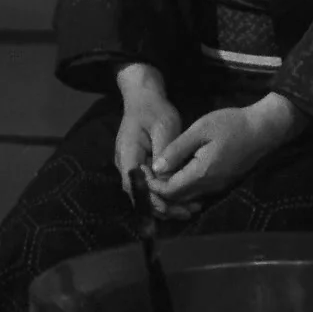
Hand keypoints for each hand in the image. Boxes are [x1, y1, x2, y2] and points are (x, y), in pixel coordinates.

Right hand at [113, 79, 199, 220]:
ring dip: (163, 203)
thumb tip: (167, 178)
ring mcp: (130, 165)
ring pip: (143, 192)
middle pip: (138, 193)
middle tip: (186, 213)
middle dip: (161, 207)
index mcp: (128, 153)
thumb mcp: (164, 127)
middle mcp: (125, 163)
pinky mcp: (139, 166)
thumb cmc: (154, 110)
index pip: (135, 184)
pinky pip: (148, 185)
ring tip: (187, 211)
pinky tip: (181, 199)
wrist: (144, 98)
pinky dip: (162, 194)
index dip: (151, 199)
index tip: (170, 208)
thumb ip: (164, 154)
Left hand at [149, 96, 306, 204]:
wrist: (263, 129)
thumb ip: (176, 150)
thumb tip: (156, 167)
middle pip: (177, 199)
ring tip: (156, 171)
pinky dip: (183, 186)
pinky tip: (176, 170)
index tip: (141, 170)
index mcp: (202, 174)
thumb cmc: (231, 124)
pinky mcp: (222, 183)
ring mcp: (218, 187)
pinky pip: (198, 192)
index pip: (169, 191)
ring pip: (187, 197)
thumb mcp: (200, 130)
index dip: (152, 185)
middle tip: (145, 172)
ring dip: (170, 189)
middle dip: (158, 190)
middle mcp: (210, 187)